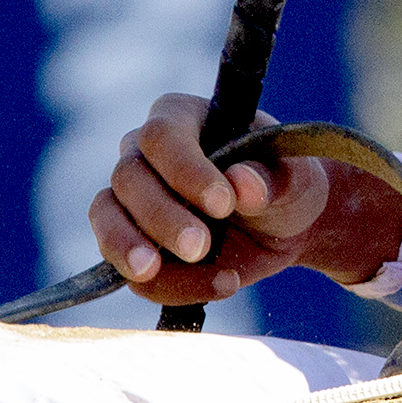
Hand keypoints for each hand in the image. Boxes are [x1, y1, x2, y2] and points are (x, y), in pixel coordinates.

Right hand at [88, 93, 401, 304]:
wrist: (285, 226)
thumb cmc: (286, 183)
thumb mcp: (294, 176)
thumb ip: (272, 177)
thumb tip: (243, 181)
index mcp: (182, 118)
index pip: (163, 136)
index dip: (185, 170)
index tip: (223, 204)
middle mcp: (145, 153)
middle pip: (128, 178)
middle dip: (162, 217)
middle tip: (200, 246)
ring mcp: (132, 200)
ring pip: (107, 218)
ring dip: (128, 248)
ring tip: (152, 272)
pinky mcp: (133, 245)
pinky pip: (128, 268)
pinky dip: (169, 284)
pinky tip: (221, 284)